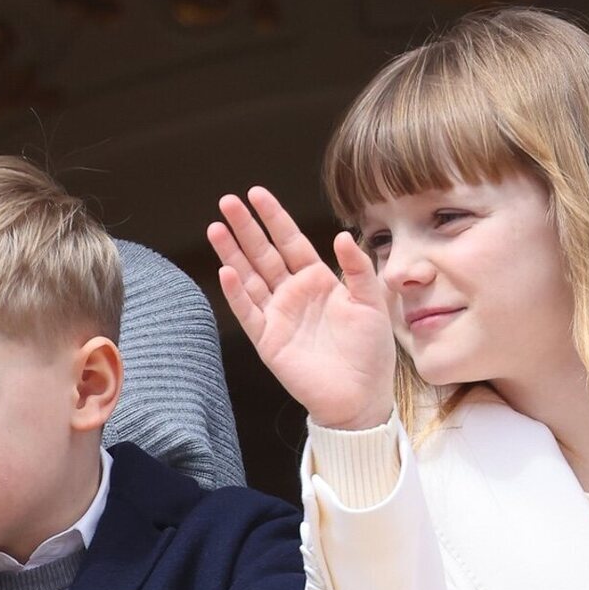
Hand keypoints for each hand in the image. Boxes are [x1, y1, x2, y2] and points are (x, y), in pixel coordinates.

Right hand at [208, 185, 395, 429]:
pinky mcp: (268, 340)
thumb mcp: (372, 303)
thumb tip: (341, 235)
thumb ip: (359, 269)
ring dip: (232, 253)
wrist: (361, 396)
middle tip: (226, 202)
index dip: (273, 217)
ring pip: (249, 277)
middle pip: (263, 253)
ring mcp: (278, 315)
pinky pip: (248, 312)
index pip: (290, 240)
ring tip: (215, 228)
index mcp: (318, 280)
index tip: (256, 193)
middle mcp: (293, 293)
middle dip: (245, 228)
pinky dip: (236, 293)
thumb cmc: (370, 350)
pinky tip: (225, 271)